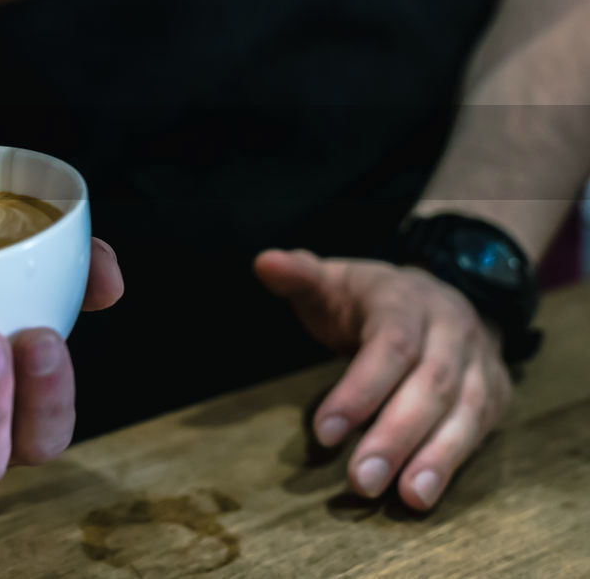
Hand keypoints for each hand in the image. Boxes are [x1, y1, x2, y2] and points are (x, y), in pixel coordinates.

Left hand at [254, 249, 511, 509]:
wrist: (440, 293)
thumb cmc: (369, 298)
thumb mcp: (333, 279)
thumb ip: (300, 275)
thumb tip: (265, 263)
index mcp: (406, 300)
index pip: (392, 346)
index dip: (361, 390)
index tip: (325, 432)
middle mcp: (451, 328)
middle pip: (431, 385)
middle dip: (395, 436)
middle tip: (361, 481)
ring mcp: (479, 360)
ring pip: (465, 410)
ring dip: (436, 458)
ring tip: (406, 497)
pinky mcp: (494, 392)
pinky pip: (480, 428)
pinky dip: (455, 462)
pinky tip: (425, 493)